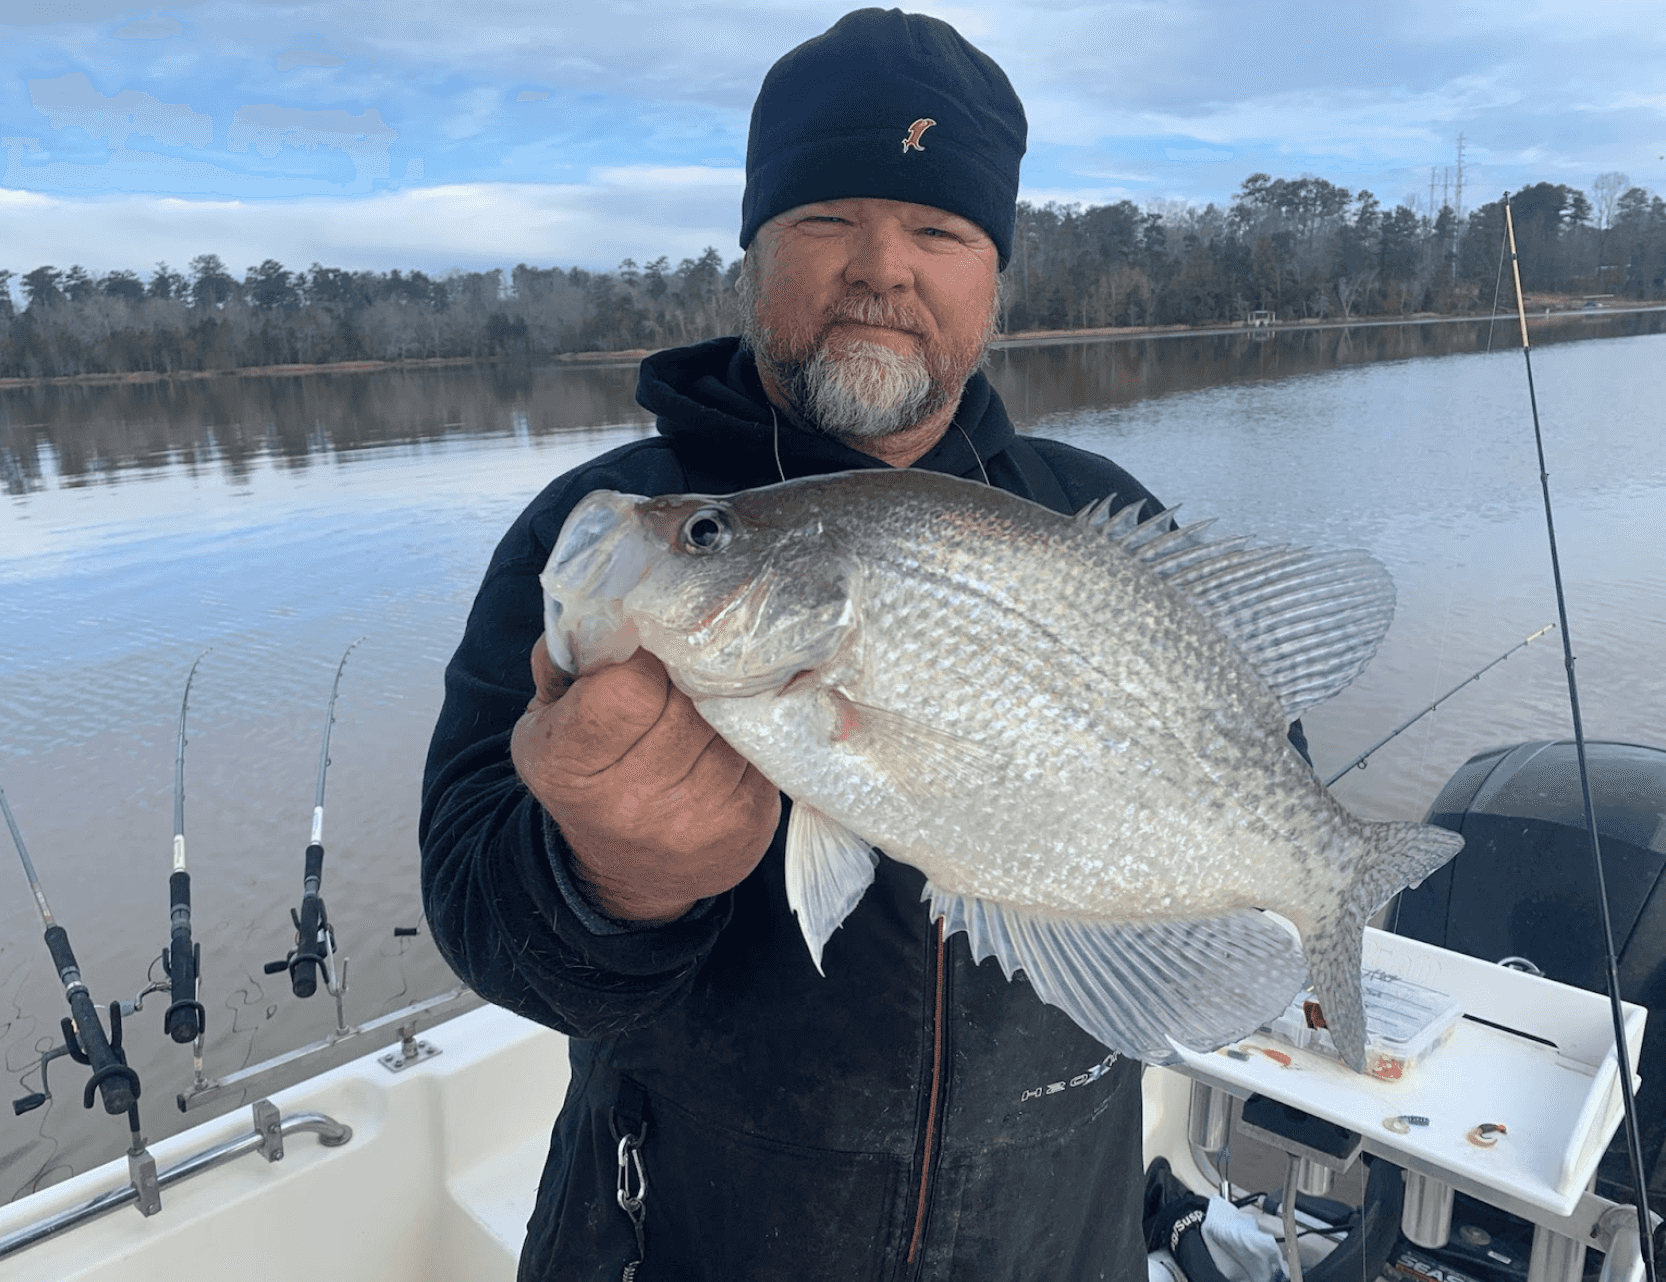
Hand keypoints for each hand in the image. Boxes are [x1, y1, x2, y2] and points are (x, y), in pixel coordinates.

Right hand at [511, 637, 780, 921]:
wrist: (623, 874)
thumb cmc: (587, 776)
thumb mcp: (549, 721)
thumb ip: (569, 659)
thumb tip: (611, 605)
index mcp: (569, 764)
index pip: (631, 686)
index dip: (645, 657)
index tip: (645, 653)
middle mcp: (631, 801)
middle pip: (688, 700)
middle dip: (688, 675)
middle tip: (683, 670)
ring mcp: (693, 819)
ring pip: (730, 721)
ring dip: (722, 702)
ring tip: (703, 704)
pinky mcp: (745, 825)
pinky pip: (760, 749)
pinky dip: (747, 734)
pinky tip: (725, 738)